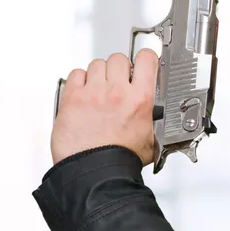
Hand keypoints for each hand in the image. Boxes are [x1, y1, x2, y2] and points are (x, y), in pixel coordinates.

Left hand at [51, 48, 158, 166]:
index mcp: (140, 99)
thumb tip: (156, 125)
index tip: (143, 61)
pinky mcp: (73, 98)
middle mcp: (117, 92)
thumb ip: (153, 125)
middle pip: (119, 58)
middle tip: (118, 80)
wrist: (96, 172)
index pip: (146, 59)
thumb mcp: (150, 140)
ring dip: (99, 73)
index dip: (145, 58)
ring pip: (97, 64)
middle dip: (119, 68)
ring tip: (99, 89)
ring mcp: (94, 93)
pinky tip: (84, 92)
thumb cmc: (120, 161)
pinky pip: (76, 74)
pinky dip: (80, 80)